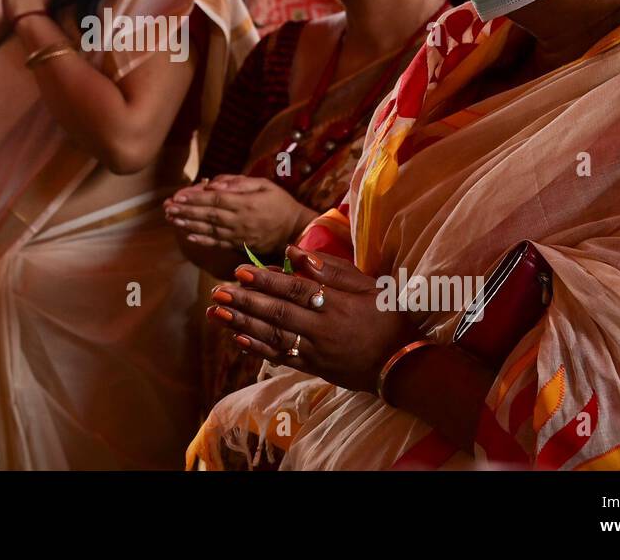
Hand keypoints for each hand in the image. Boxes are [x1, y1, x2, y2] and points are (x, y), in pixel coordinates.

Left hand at [164, 175, 312, 260]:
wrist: (295, 230)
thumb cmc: (280, 203)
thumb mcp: (264, 185)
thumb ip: (239, 182)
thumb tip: (216, 183)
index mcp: (245, 203)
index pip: (214, 200)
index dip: (194, 198)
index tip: (177, 196)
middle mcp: (239, 221)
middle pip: (207, 215)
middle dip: (185, 211)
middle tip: (166, 207)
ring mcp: (238, 235)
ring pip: (208, 229)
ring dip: (187, 224)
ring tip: (170, 218)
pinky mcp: (239, 245)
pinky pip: (217, 242)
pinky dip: (201, 239)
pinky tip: (187, 235)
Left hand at [206, 246, 418, 393]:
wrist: (403, 365)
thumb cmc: (388, 317)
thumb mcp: (368, 286)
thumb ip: (331, 269)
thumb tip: (293, 252)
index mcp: (336, 305)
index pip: (294, 290)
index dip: (266, 280)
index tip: (240, 271)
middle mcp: (322, 329)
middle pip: (277, 313)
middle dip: (245, 302)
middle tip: (218, 291)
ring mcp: (317, 351)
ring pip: (273, 336)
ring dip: (242, 324)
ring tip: (216, 313)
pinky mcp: (314, 367)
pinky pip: (282, 357)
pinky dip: (258, 348)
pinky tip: (238, 338)